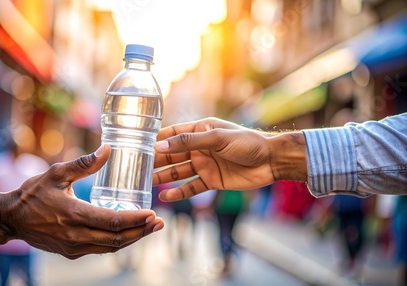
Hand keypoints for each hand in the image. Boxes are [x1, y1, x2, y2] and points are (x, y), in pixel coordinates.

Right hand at [2, 144, 163, 258]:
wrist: (11, 219)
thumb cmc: (32, 193)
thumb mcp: (56, 173)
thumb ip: (83, 163)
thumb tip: (108, 149)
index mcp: (73, 214)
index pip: (112, 221)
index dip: (136, 219)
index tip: (153, 214)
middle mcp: (75, 235)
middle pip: (117, 239)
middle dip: (141, 231)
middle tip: (159, 223)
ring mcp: (73, 247)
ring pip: (110, 247)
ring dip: (133, 239)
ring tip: (149, 228)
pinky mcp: (71, 252)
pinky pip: (100, 249)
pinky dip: (117, 242)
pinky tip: (128, 233)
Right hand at [153, 117, 305, 201]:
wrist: (271, 162)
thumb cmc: (247, 143)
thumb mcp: (217, 138)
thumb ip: (188, 142)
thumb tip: (160, 145)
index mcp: (200, 131)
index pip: (173, 134)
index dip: (157, 139)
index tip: (138, 146)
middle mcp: (199, 147)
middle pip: (172, 154)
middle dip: (156, 161)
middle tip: (137, 169)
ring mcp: (204, 164)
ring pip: (178, 171)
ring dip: (164, 177)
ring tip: (147, 184)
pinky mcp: (211, 180)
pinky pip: (191, 187)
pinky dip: (179, 192)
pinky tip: (166, 196)